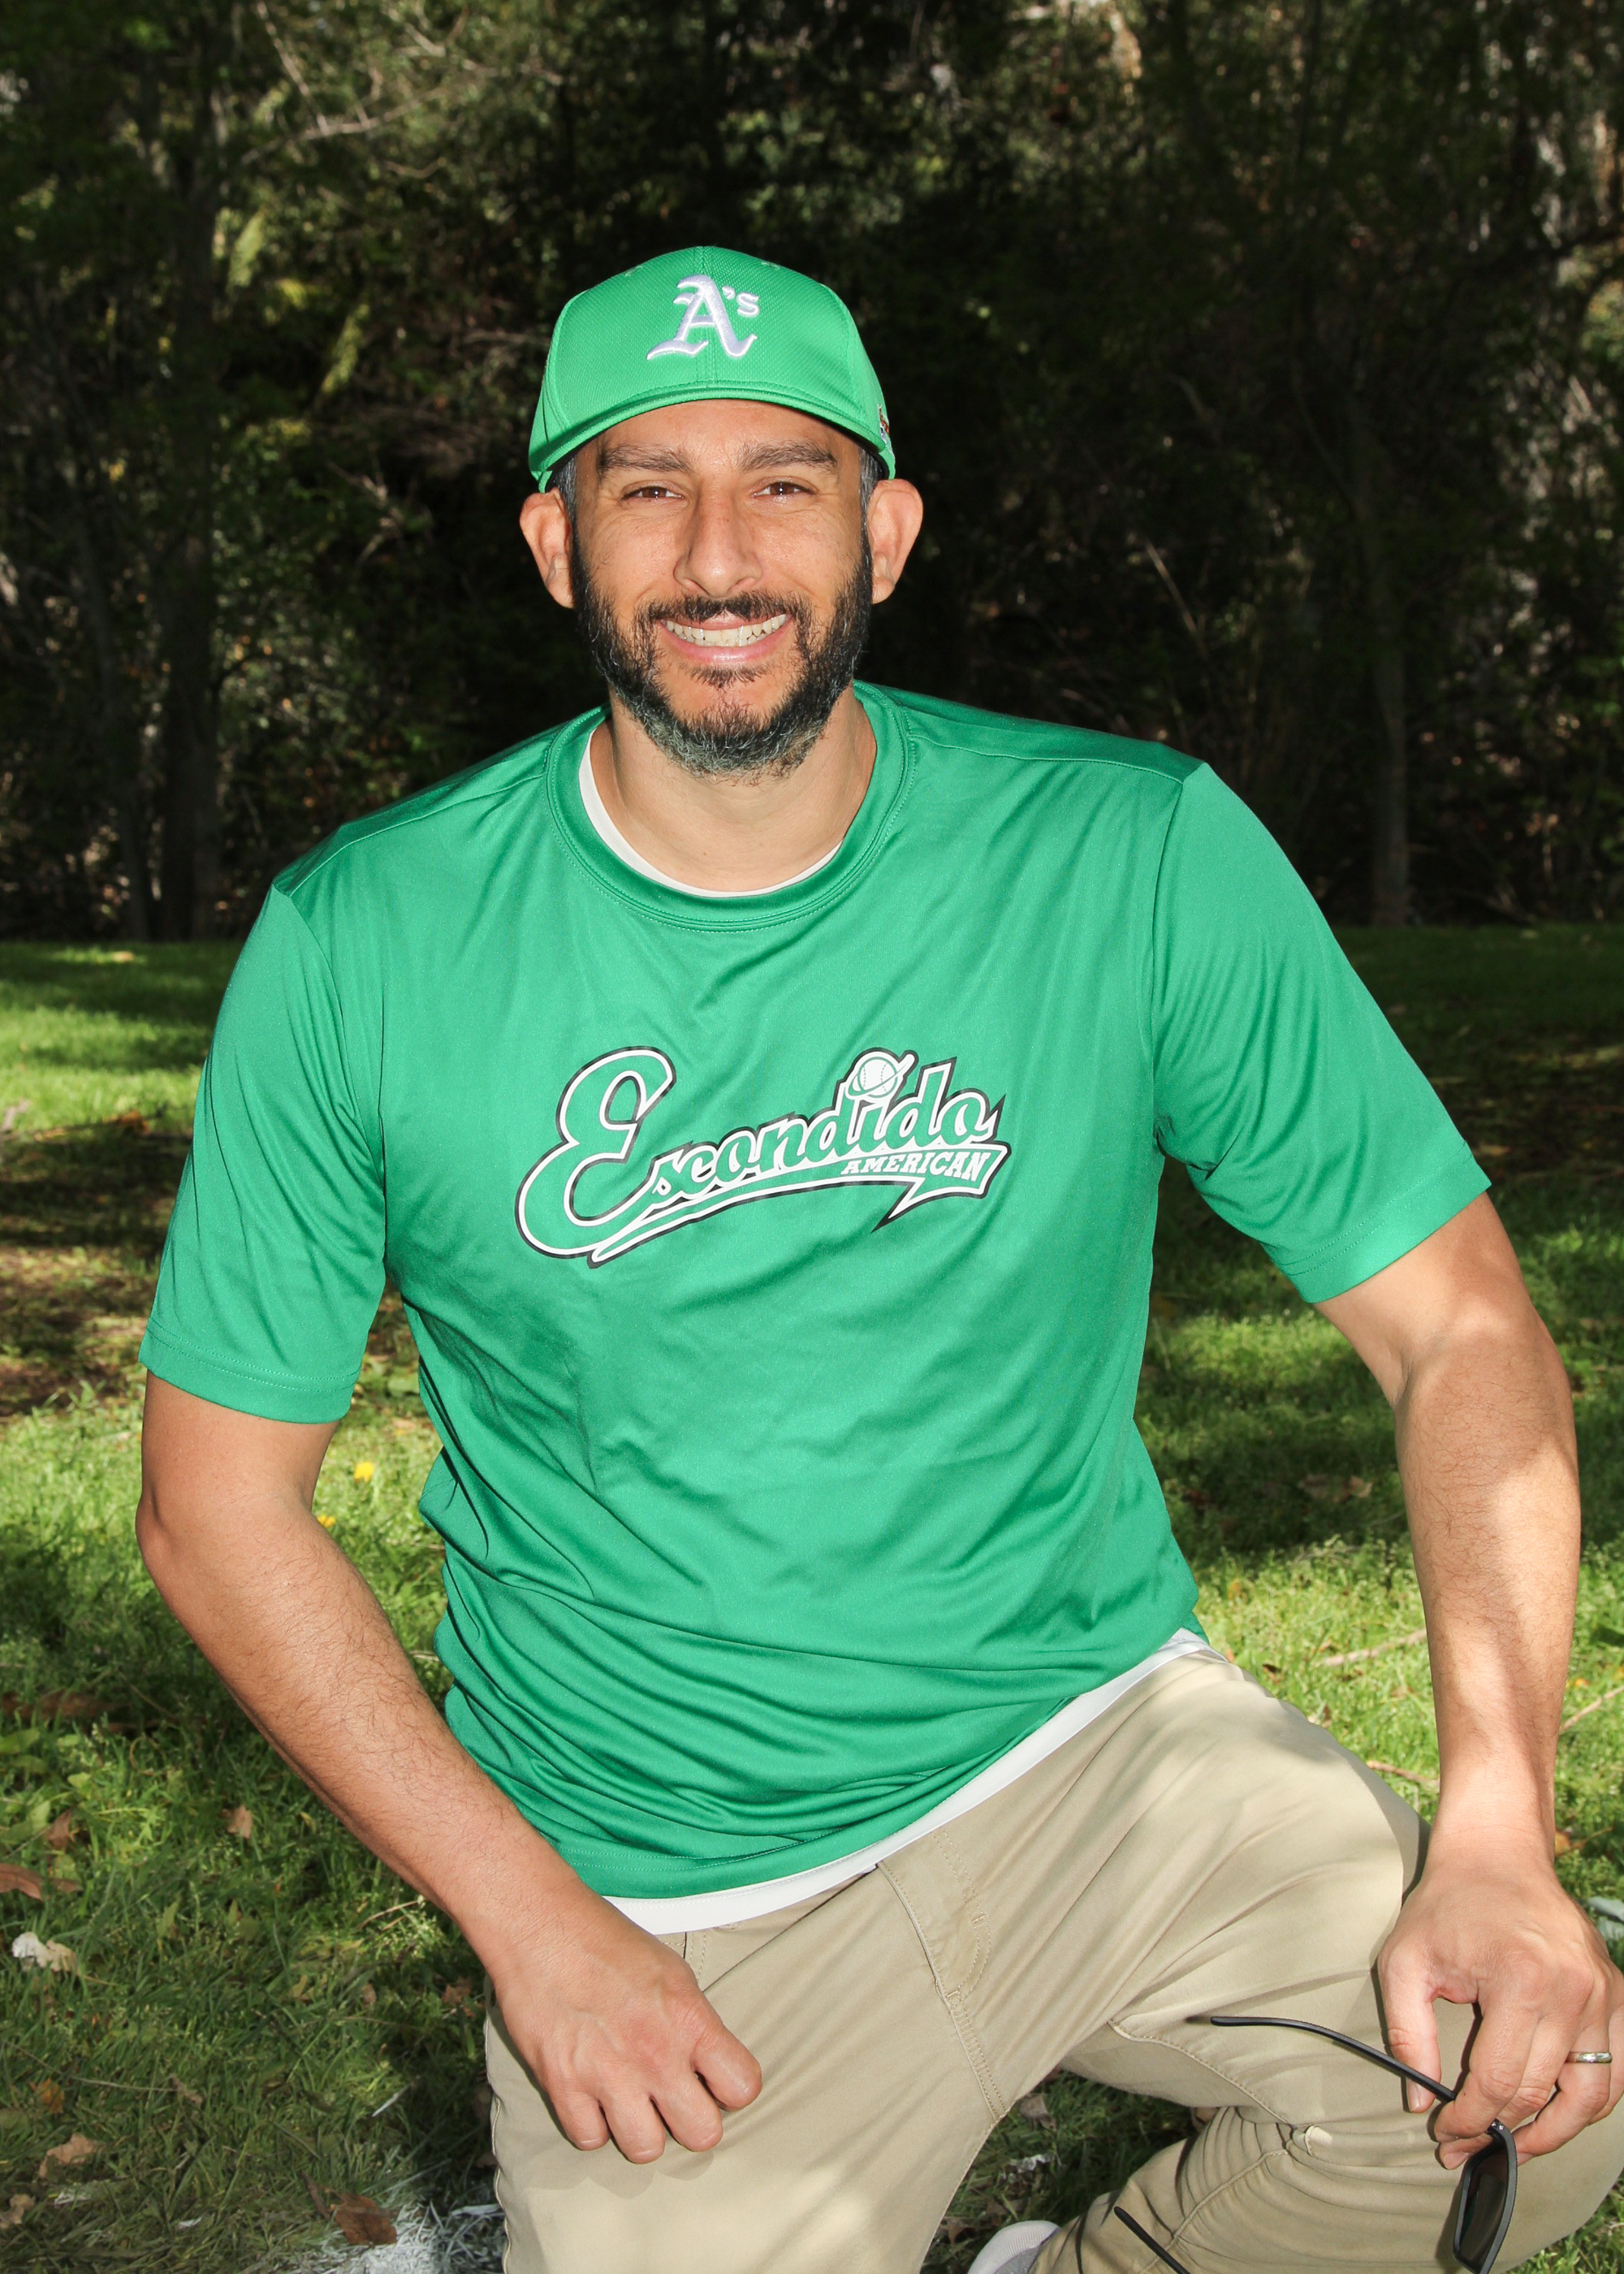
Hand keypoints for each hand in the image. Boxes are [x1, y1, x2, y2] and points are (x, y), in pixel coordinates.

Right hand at [486, 1879, 762, 2162]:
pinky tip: (592, 2096)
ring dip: (640, 2129)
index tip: (713, 2080)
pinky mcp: (563, 2086)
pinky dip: (592, 2124)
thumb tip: (707, 2064)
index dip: (730, 2089)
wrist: (541, 1927)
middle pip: (703, 2134)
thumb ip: (694, 2022)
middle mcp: (655, 2053)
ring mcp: (608, 2075)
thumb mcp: (672, 1972)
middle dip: (691, 2121)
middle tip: (672, 2099)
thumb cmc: (607, 1941)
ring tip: (630, 2100)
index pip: (742, 2086)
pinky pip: (591, 2140)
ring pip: (646, 2150)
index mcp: (689, 2018)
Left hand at [1379, 1826, 1623, 2161]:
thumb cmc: (1445, 1906)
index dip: (1470, 2120)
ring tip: (1517, 2146)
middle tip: (1469, 2148)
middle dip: (1503, 2132)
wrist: (1497, 1854)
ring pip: (1593, 2096)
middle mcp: (1573, 1991)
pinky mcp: (1616, 1993)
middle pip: (1543, 2093)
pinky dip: (1591, 2101)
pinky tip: (1556, 2112)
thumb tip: (1419, 2103)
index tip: (1445, 2135)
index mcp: (1521, 1981)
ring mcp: (1603, 1993)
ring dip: (1555, 2132)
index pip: (1501, 2082)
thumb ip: (1408, 2035)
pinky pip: (1616, 2068)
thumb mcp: (1404, 1962)